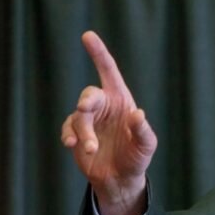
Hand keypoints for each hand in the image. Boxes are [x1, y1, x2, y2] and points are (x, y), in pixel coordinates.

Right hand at [60, 31, 157, 214]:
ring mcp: (88, 120)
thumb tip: (138, 114)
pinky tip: (72, 145)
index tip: (87, 35)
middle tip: (84, 109)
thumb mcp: (147, 145)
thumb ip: (143, 130)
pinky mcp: (76, 134)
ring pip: (78, 117)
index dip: (98, 53)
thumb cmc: (137, 157)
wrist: (121, 179)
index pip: (109, 72)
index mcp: (121, 100)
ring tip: (90, 149)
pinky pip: (68, 129)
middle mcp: (103, 106)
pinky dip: (69, 135)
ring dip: (82, 132)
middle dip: (86, 101)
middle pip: (89, 94)